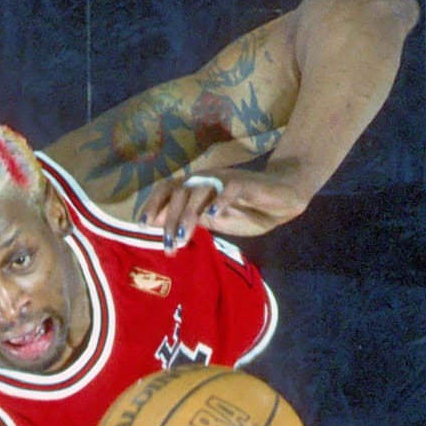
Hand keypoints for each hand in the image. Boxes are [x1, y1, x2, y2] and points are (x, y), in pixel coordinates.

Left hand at [141, 167, 311, 250]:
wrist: (283, 198)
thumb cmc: (247, 210)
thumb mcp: (215, 221)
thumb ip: (192, 222)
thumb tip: (165, 232)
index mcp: (196, 189)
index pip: (167, 190)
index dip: (153, 205)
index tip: (142, 227)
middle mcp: (205, 180)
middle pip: (178, 192)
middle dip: (168, 219)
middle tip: (167, 245)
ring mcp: (224, 180)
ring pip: (198, 191)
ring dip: (187, 216)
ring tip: (183, 238)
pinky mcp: (245, 184)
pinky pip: (229, 189)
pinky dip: (220, 201)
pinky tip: (214, 216)